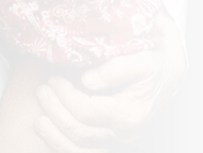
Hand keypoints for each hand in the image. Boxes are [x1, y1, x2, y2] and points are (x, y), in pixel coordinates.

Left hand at [34, 10, 184, 151]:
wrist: (163, 73)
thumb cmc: (149, 61)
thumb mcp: (139, 58)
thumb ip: (115, 68)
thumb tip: (88, 79)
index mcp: (131, 113)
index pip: (88, 111)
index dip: (65, 96)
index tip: (53, 78)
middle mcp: (125, 133)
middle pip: (81, 132)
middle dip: (56, 112)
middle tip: (42, 91)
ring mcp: (118, 140)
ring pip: (80, 150)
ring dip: (55, 135)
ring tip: (39, 118)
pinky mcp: (111, 141)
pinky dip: (64, 146)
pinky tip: (50, 132)